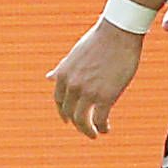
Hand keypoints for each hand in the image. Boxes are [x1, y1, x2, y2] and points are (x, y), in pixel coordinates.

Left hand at [51, 20, 143, 137]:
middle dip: (77, 124)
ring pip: (83, 121)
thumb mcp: (74, 55)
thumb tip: (48, 77)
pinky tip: (106, 129)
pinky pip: (100, 120)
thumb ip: (62, 69)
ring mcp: (88, 92)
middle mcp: (72, 85)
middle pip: (70, 113)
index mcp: (63, 74)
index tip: (69, 120)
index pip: (59, 100)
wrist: (118, 33)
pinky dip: (102, 128)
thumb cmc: (99, 41)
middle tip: (86, 129)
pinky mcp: (105, 97)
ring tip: (95, 134)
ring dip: (88, 131)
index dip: (63, 113)